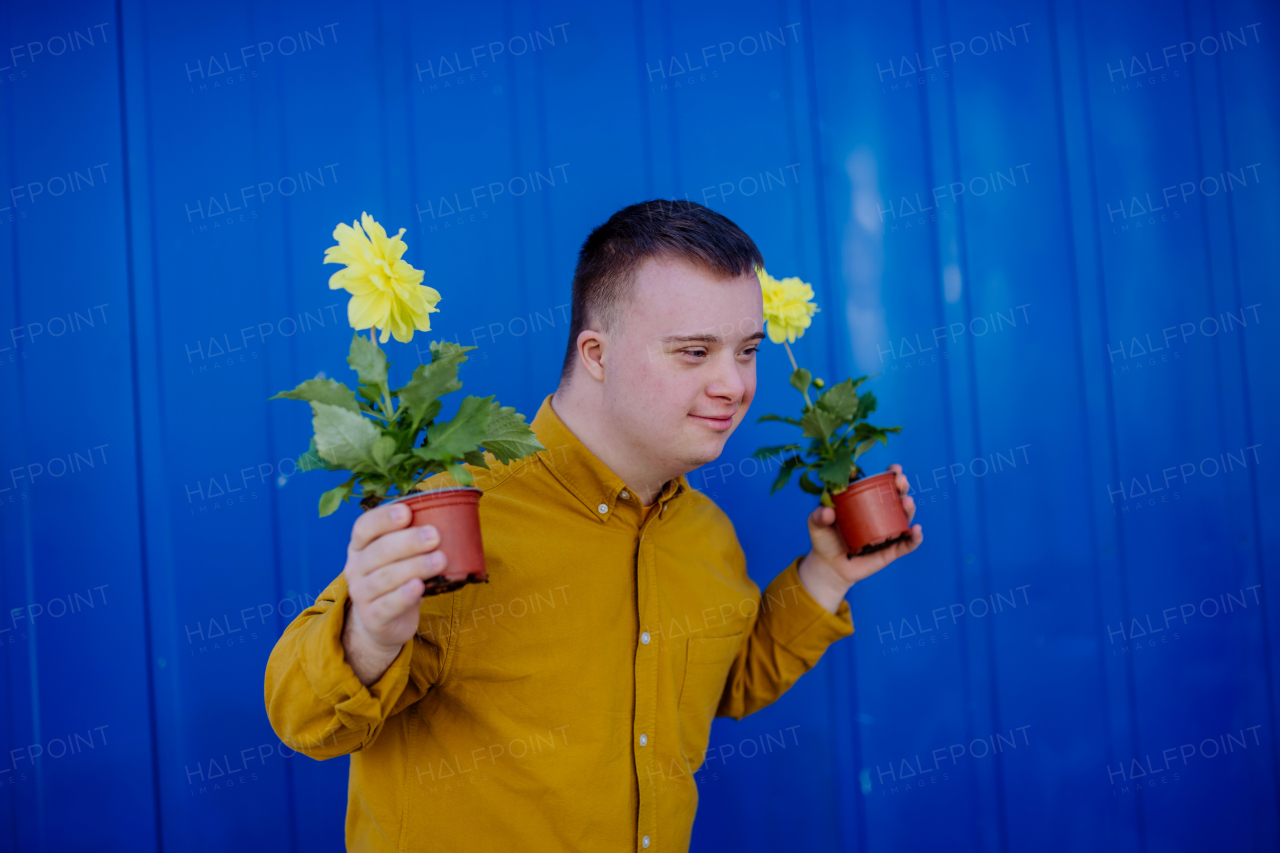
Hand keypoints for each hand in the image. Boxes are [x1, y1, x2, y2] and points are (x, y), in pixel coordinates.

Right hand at [341, 501, 450, 683]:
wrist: (382, 622)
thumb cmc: (397, 579)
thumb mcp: (400, 556)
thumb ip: (416, 538)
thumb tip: (454, 518)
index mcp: (360, 546)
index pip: (364, 527)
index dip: (383, 518)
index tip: (406, 512)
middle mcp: (356, 567)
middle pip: (379, 551)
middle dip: (409, 542)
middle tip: (435, 536)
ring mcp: (361, 593)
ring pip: (385, 577)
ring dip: (414, 567)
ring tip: (440, 560)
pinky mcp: (372, 617)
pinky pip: (387, 605)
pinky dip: (404, 595)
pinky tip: (419, 587)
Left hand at [797, 464, 922, 612]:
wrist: (829, 567)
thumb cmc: (824, 540)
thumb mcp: (816, 524)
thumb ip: (818, 516)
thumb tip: (828, 512)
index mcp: (865, 502)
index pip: (879, 485)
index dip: (889, 475)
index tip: (893, 469)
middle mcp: (879, 514)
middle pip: (895, 498)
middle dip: (902, 487)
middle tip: (901, 481)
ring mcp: (887, 532)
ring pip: (904, 518)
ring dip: (909, 508)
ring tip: (907, 502)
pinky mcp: (891, 551)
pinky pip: (906, 544)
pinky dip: (914, 538)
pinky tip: (916, 530)